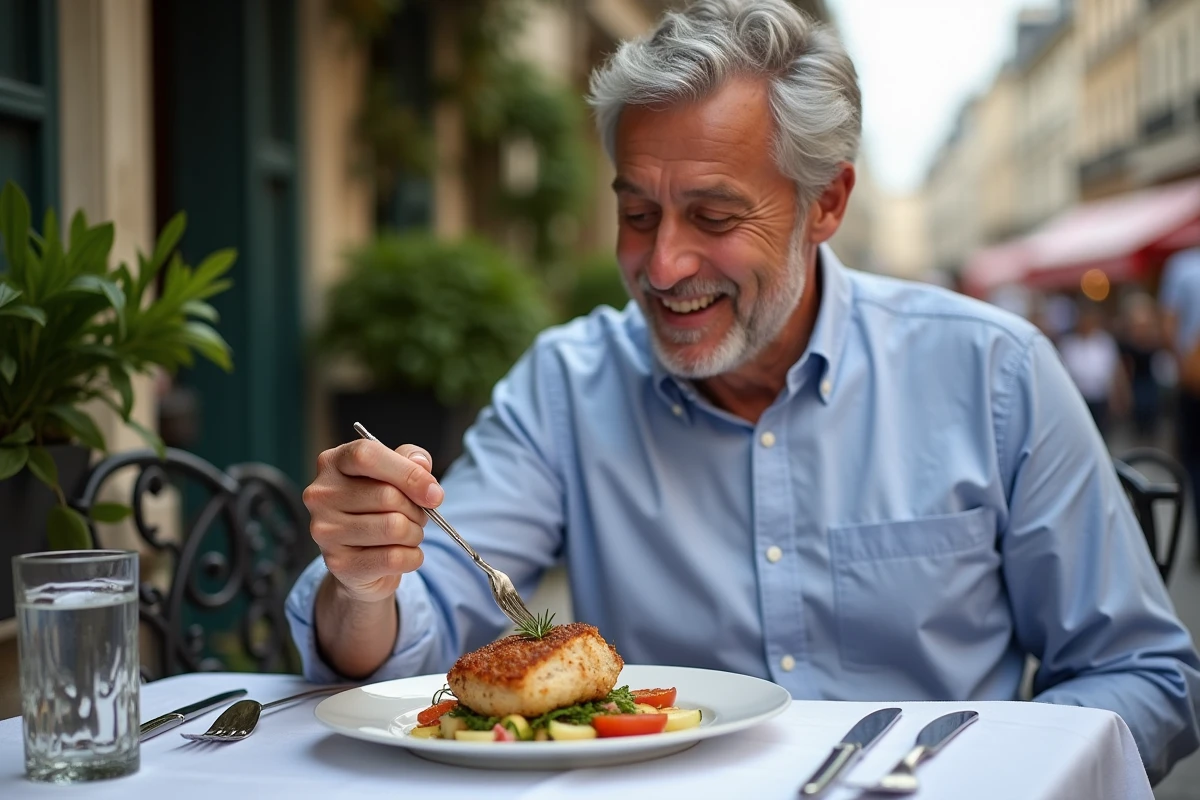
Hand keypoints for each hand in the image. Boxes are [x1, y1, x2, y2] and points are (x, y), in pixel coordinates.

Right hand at [303, 439, 444, 603]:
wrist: (360, 557)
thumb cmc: (379, 506)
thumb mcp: (395, 472)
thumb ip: (412, 459)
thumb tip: (423, 466)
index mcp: (333, 462)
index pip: (368, 456)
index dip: (408, 473)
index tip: (433, 493)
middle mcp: (321, 495)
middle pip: (388, 496)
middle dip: (417, 509)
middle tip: (417, 516)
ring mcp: (325, 531)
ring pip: (394, 528)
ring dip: (415, 534)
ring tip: (408, 534)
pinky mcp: (338, 563)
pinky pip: (394, 558)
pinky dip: (412, 557)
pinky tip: (403, 554)